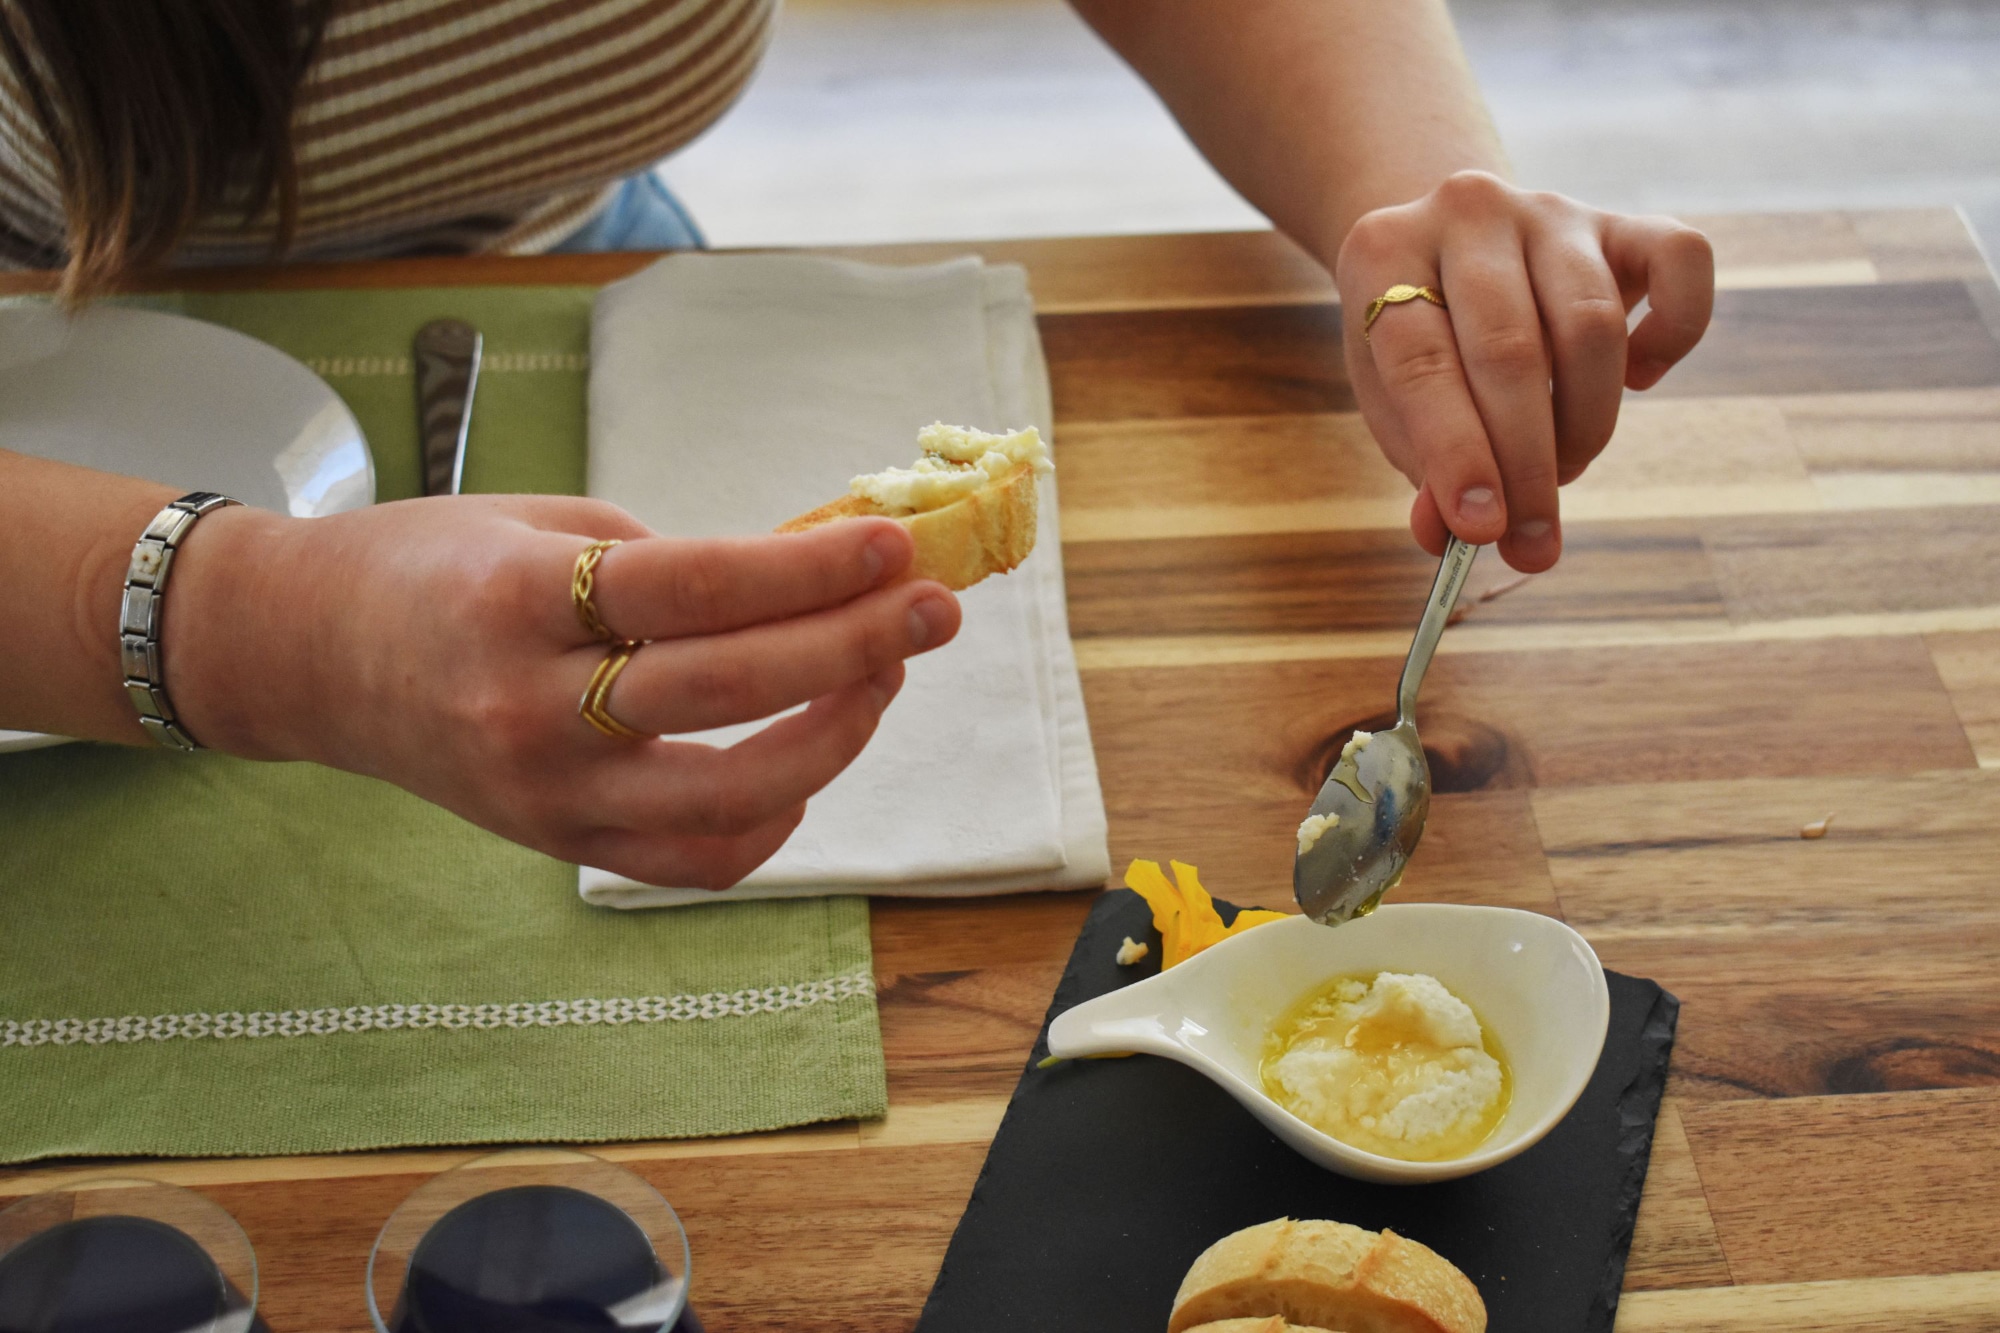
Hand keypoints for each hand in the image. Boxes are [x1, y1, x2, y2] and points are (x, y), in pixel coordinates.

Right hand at [166, 495, 959, 888]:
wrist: (310, 658)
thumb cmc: (429, 568)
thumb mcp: (538, 522)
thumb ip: (667, 559)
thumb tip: (807, 582)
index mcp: (519, 600)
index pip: (697, 588)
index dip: (811, 568)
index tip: (894, 545)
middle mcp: (530, 707)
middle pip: (729, 690)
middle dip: (854, 646)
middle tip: (934, 609)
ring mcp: (547, 794)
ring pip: (731, 796)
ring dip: (834, 737)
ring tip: (883, 677)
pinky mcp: (560, 845)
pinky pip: (697, 859)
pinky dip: (772, 818)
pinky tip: (806, 760)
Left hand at [1335, 171, 1714, 570]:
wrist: (1447, 247)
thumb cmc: (1421, 343)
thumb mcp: (1396, 403)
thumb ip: (1424, 469)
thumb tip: (1450, 538)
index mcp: (1382, 251)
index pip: (1422, 363)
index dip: (1456, 455)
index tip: (1482, 530)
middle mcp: (1466, 212)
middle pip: (1510, 350)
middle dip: (1526, 463)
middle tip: (1532, 535)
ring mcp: (1549, 210)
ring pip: (1591, 322)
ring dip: (1585, 422)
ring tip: (1564, 469)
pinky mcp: (1622, 220)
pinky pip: (1682, 261)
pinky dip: (1675, 332)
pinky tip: (1639, 377)